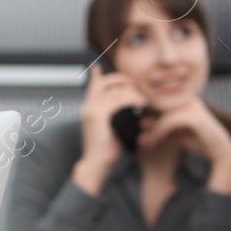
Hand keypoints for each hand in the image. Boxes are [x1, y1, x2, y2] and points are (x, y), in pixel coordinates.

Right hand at [72, 68, 149, 194]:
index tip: (99, 67)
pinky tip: (140, 105)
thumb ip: (111, 116)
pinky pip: (118, 101)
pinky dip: (131, 100)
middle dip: (121, 79)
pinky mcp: (99, 116)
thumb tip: (120, 108)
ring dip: (132, 93)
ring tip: (143, 101)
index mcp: (88, 109)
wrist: (96, 163)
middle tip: (135, 84)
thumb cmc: (104, 150)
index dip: (98, 75)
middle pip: (104, 83)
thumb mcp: (108, 129)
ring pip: (115, 91)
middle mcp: (87, 107)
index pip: (93, 86)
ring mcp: (91, 110)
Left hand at [135, 99, 230, 193]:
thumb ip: (161, 126)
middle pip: (159, 108)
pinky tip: (150, 144)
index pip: (159, 103)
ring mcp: (192, 106)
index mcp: (184, 100)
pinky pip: (168, 123)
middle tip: (139, 139)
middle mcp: (188, 100)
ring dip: (151, 131)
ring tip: (142, 143)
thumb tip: (141, 122)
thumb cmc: (198, 140)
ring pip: (162, 117)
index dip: (146, 114)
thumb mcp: (175, 132)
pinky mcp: (193, 117)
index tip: (140, 129)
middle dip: (147, 123)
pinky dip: (157, 134)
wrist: (220, 151)